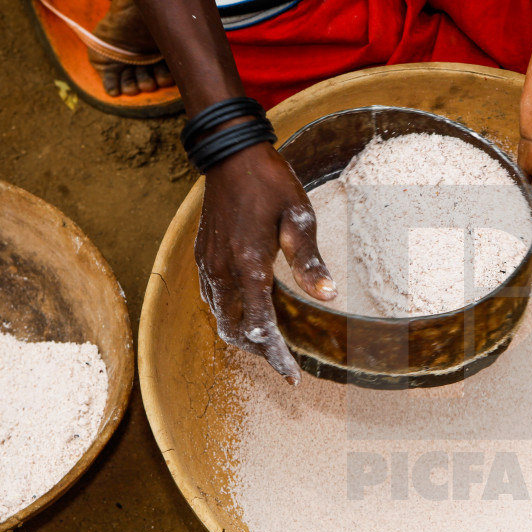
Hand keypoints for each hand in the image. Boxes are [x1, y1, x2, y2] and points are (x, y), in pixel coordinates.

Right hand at [195, 141, 335, 381]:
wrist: (230, 154)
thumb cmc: (270, 183)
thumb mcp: (299, 218)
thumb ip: (310, 260)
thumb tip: (329, 296)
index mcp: (248, 266)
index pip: (260, 328)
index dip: (276, 357)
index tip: (292, 377)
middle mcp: (222, 270)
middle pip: (235, 331)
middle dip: (259, 351)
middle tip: (284, 360)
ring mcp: (207, 263)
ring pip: (220, 316)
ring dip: (243, 333)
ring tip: (268, 341)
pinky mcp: (202, 254)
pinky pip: (212, 297)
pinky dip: (229, 314)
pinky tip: (247, 310)